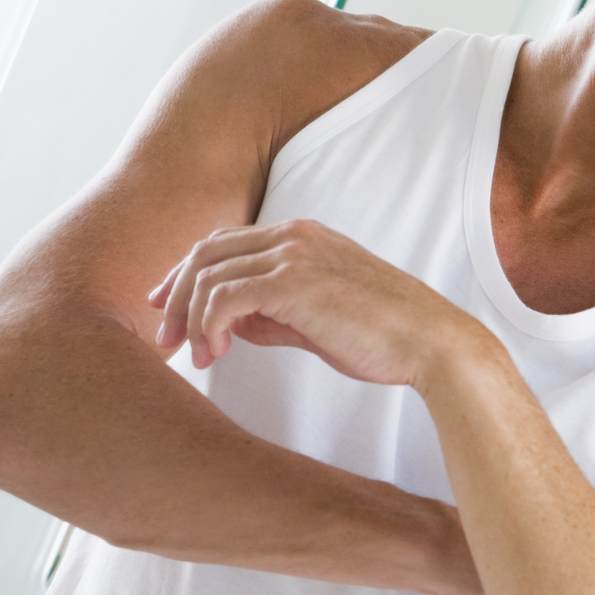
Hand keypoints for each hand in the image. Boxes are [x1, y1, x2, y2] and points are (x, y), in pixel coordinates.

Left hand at [148, 219, 479, 384]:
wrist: (429, 341)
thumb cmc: (384, 336)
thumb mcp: (319, 319)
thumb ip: (275, 314)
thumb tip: (231, 325)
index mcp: (303, 237)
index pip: (225, 242)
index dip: (186, 274)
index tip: (169, 309)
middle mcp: (295, 236)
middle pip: (205, 252)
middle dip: (176, 296)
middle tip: (165, 339)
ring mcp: (294, 256)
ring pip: (208, 274)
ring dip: (190, 319)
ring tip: (198, 358)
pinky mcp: (293, 283)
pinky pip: (224, 297)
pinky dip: (207, 326)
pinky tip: (216, 353)